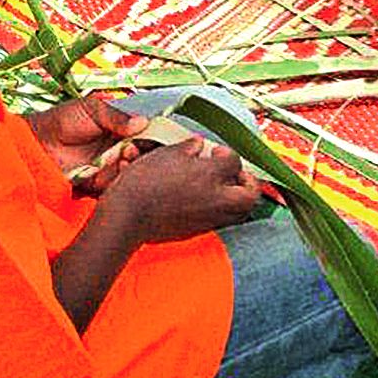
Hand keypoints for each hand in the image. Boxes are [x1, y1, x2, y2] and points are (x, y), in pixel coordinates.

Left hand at [28, 97, 146, 192]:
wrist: (38, 141)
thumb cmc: (64, 119)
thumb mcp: (92, 110)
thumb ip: (117, 117)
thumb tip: (144, 123)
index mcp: (121, 129)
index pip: (145, 134)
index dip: (153, 136)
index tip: (156, 136)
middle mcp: (119, 148)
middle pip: (142, 154)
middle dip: (143, 153)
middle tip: (134, 148)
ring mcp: (109, 167)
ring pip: (130, 171)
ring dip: (131, 166)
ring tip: (124, 158)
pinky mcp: (98, 183)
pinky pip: (114, 185)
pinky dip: (117, 179)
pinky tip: (114, 169)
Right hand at [105, 137, 260, 242]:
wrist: (127, 217)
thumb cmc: (145, 182)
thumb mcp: (166, 154)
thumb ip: (188, 148)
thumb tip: (199, 145)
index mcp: (210, 175)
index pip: (233, 161)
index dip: (226, 153)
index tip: (215, 152)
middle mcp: (216, 199)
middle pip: (250, 195)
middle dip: (248, 183)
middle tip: (235, 173)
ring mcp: (208, 219)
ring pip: (239, 212)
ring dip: (237, 198)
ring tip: (224, 187)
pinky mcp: (196, 231)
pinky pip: (221, 221)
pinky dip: (221, 210)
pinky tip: (205, 200)